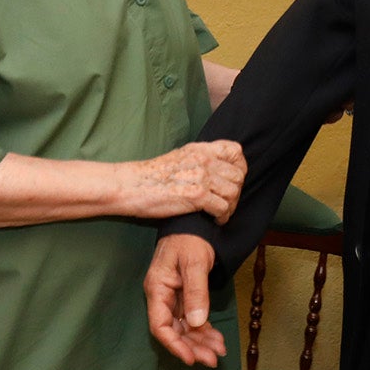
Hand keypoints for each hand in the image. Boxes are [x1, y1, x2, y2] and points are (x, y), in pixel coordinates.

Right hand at [123, 140, 245, 222]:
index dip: (240, 166)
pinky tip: (215, 220)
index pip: (235, 150)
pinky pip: (223, 207)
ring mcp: (201, 177)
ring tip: (221, 214)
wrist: (130, 185)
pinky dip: (222, 217)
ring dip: (230, 206)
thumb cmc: (151, 177)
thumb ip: (198, 160)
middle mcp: (204, 159)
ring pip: (233, 192)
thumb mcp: (179, 157)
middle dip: (236, 191)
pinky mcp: (196, 195)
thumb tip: (216, 169)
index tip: (233, 180)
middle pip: (238, 175)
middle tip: (227, 203)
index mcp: (200, 149)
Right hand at [145, 234, 226, 365]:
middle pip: (174, 330)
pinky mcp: (186, 296)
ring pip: (185, 327)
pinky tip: (217, 339)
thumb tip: (196, 322)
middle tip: (212, 359)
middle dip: (192, 347)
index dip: (174, 344)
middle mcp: (163, 297)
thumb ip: (195, 292)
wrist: (196, 223)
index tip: (190, 358)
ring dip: (200, 341)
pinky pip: (193, 319)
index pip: (160, 325)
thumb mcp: (194, 262)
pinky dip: (204, 330)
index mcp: (158, 289)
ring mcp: (174, 298)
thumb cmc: (190, 238)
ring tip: (218, 352)